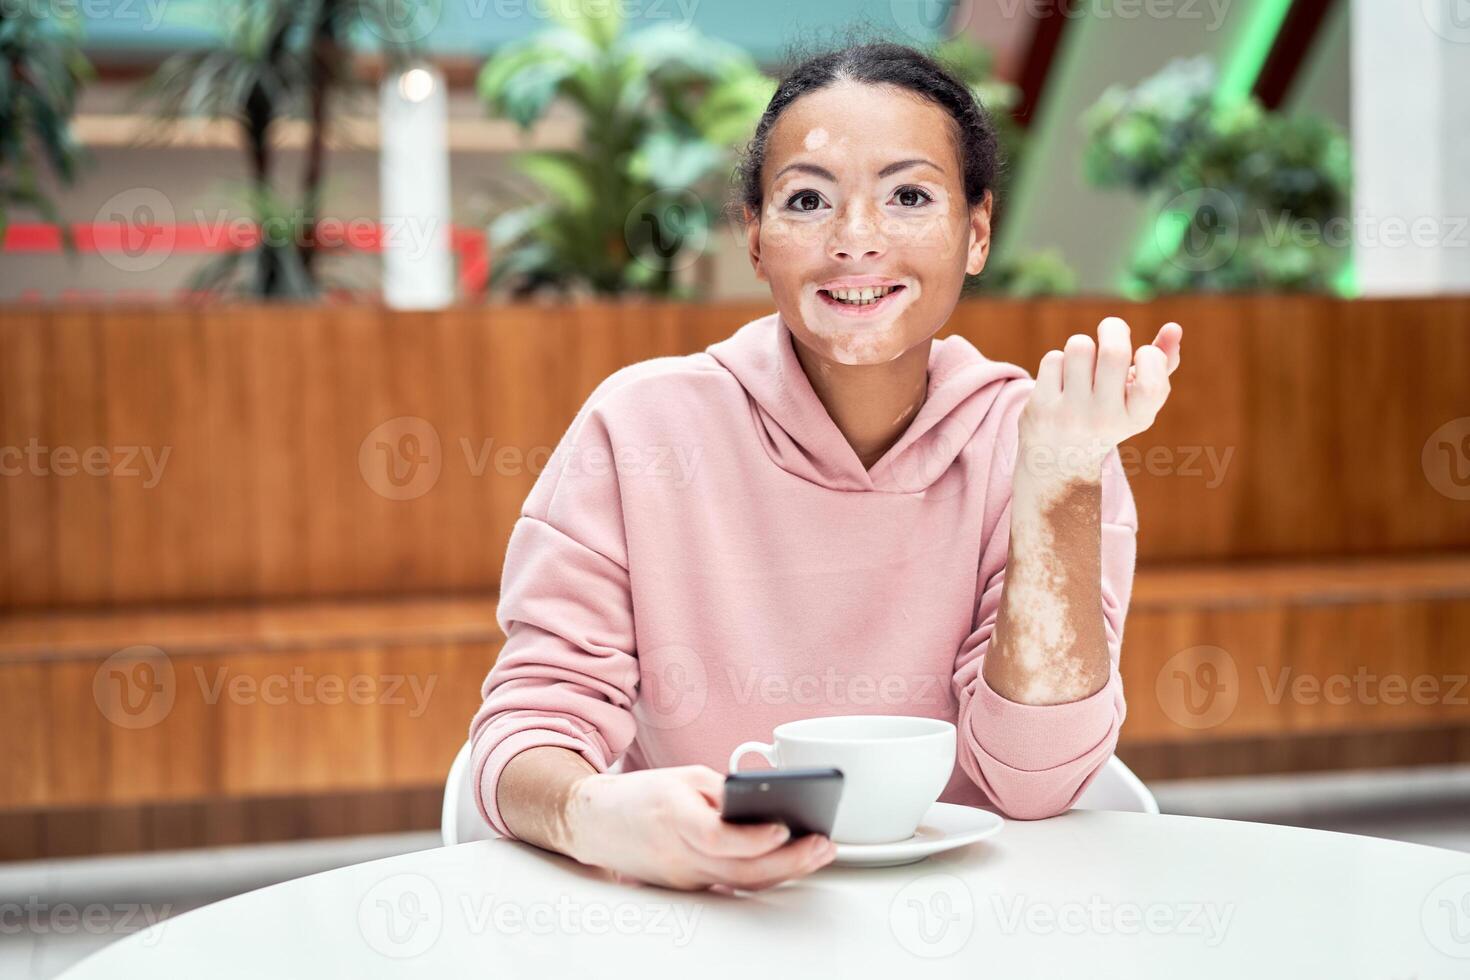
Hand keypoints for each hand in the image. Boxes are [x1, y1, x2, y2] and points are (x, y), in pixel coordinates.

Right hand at [563, 765, 836, 891]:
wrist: (596, 823)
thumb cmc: (639, 796)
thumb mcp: (684, 778)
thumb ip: (723, 793)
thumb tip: (765, 806)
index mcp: (674, 817)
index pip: (718, 837)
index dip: (754, 838)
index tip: (785, 827)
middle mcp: (679, 855)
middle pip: (740, 868)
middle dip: (788, 860)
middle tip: (821, 846)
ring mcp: (684, 877)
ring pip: (741, 881)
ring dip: (783, 870)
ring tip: (817, 853)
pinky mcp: (688, 887)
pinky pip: (731, 884)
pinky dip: (762, 874)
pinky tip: (789, 862)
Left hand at [1019, 317, 1182, 477]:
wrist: (1058, 458)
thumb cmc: (1107, 415)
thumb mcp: (1137, 398)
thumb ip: (1162, 363)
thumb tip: (1174, 327)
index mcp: (1136, 418)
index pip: (1152, 384)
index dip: (1151, 356)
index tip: (1143, 353)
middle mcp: (1104, 420)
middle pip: (1113, 353)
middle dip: (1113, 328)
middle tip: (1111, 329)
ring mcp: (1070, 415)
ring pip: (1079, 347)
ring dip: (1082, 345)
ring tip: (1082, 360)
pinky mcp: (1041, 408)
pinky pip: (1053, 359)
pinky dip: (1058, 361)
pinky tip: (1060, 379)